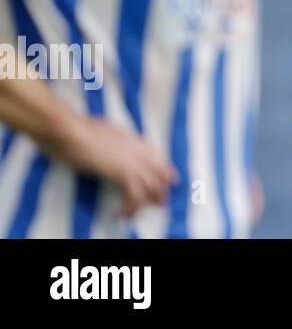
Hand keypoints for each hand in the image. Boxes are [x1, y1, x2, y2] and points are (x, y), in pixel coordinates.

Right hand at [46, 114, 176, 216]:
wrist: (70, 130)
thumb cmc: (77, 129)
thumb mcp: (102, 131)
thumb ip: (112, 139)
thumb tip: (110, 143)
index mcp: (134, 139)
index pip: (158, 158)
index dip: (165, 172)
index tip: (169, 182)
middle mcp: (138, 149)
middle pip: (161, 174)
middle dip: (160, 191)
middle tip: (158, 205)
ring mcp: (132, 160)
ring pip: (152, 186)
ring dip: (145, 203)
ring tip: (134, 214)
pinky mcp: (121, 172)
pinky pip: (135, 195)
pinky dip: (129, 207)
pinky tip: (119, 214)